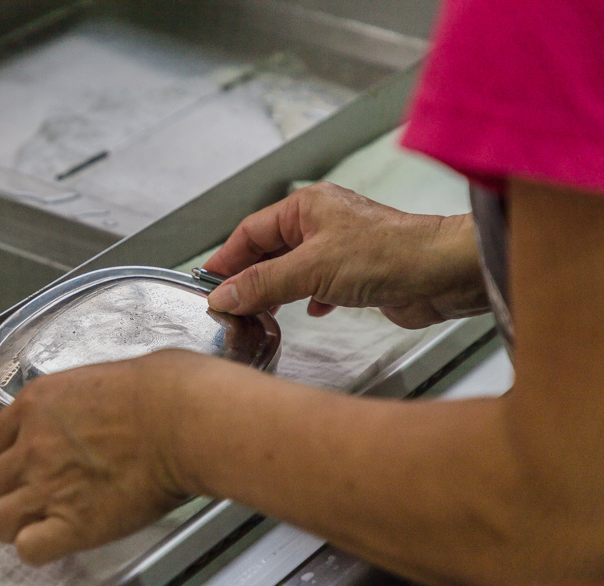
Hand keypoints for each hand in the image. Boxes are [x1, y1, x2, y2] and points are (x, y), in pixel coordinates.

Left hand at [0, 351, 197, 565]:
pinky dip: (37, 549)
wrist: (182, 420)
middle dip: (2, 495)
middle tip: (26, 500)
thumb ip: (73, 400)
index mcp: (34, 405)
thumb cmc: (159, 390)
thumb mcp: (97, 377)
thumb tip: (83, 409)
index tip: (7, 472)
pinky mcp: (72, 524)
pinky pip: (29, 549)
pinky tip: (57, 539)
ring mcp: (46, 486)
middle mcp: (30, 447)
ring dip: (12, 525)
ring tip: (37, 524)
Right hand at [203, 182, 487, 327]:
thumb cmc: (387, 255)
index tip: (207, 282)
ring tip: (259, 312)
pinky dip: (308, 299)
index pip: (251, 231)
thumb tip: (224, 295)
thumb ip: (263, 283)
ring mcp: (340, 247)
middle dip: (250, 277)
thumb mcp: (312, 269)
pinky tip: (310, 312)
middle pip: (270, 250)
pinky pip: (319, 284)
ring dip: (276, 290)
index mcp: (307, 207)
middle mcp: (322, 222)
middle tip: (228, 302)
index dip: (227, 258)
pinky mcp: (358, 272)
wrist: (442, 274)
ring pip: (294, 268)